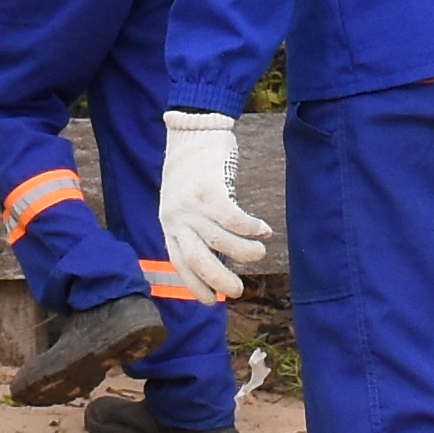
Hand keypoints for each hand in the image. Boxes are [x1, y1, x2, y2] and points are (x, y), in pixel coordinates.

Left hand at [152, 111, 265, 300]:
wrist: (193, 130)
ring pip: (221, 240)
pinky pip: (234, 219)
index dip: (195, 285)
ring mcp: (192, 204)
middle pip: (198, 259)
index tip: (212, 301)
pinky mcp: (210, 189)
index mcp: (169, 224)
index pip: (180, 263)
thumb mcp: (183, 202)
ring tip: (260, 253)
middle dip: (219, 279)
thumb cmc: (194, 170)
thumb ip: (195, 227)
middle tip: (239, 292)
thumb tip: (220, 257)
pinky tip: (263, 230)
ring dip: (245, 252)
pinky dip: (251, 229)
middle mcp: (177, 217)